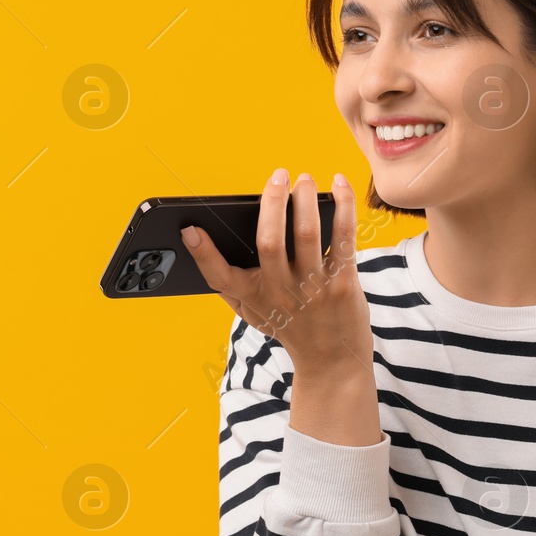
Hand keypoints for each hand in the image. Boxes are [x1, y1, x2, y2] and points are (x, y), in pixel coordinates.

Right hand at [180, 168, 373, 379]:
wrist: (332, 360)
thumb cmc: (289, 325)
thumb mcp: (254, 311)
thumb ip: (229, 281)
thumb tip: (196, 238)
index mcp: (254, 296)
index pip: (219, 276)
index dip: (203, 252)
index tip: (190, 228)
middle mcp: (281, 293)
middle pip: (269, 242)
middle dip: (272, 202)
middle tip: (278, 175)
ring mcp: (313, 289)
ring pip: (307, 234)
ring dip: (305, 198)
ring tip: (304, 179)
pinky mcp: (344, 284)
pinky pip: (343, 237)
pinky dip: (342, 206)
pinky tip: (339, 184)